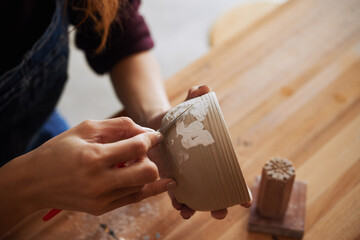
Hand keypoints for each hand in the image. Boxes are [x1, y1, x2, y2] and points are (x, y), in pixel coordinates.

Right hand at [0, 117, 173, 233]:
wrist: (33, 183)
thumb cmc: (59, 151)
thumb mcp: (86, 129)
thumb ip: (118, 126)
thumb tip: (146, 131)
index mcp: (93, 158)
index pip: (137, 148)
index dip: (151, 138)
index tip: (155, 136)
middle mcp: (99, 182)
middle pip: (148, 172)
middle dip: (150, 158)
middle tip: (140, 151)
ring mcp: (102, 199)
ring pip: (143, 185)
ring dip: (144, 170)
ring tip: (130, 162)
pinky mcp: (102, 209)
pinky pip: (135, 198)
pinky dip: (146, 186)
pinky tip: (158, 180)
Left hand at [146, 85, 251, 219]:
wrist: (156, 125)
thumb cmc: (178, 119)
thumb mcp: (185, 109)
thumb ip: (194, 99)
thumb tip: (204, 87)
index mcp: (210, 157)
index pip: (229, 175)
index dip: (239, 189)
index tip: (246, 201)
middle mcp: (200, 170)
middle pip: (214, 192)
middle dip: (219, 205)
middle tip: (221, 212)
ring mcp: (185, 176)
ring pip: (194, 197)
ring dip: (194, 208)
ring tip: (189, 212)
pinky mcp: (169, 177)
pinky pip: (173, 193)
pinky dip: (176, 201)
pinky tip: (177, 205)